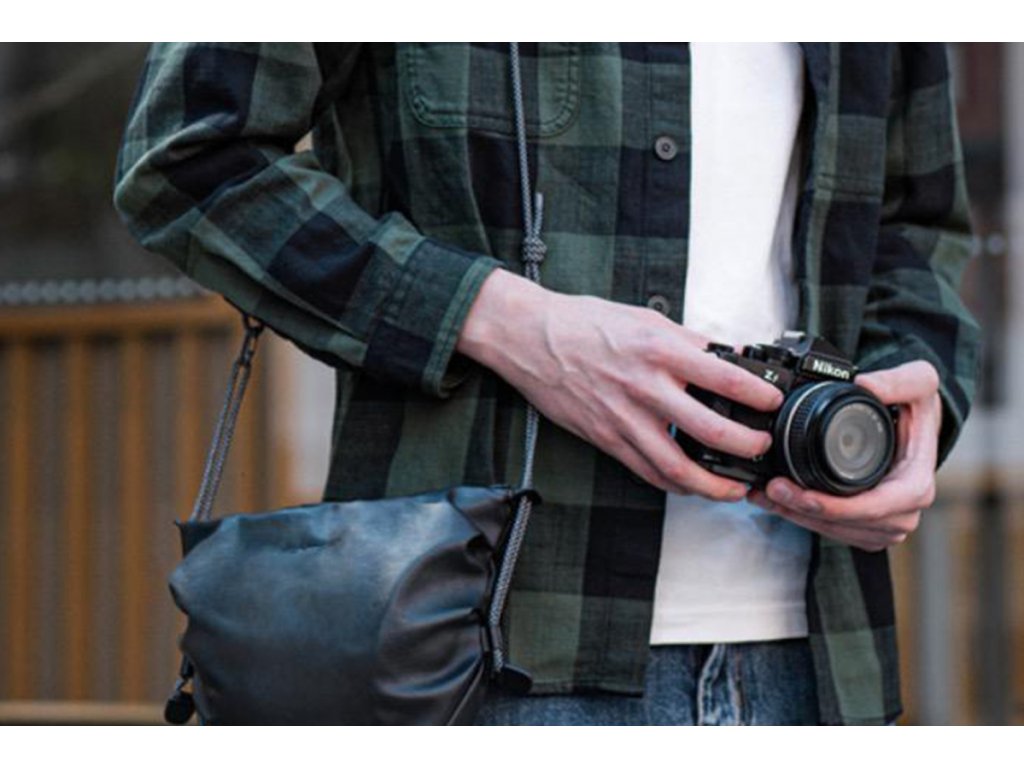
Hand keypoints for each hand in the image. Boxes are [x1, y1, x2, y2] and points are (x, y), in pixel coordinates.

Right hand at [456, 269, 782, 500]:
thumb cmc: (584, 323)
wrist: (530, 337)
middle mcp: (644, 387)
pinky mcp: (605, 437)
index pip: (722, 378)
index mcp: (659, 350)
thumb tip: (728, 356)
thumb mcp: (644, 319)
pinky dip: (673, 483)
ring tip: (734, 489)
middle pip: (708, 430)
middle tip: (760, 450)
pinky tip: (689, 485)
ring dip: (711, 485)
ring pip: (676, 465)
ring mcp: (623, 417)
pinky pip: (645, 470)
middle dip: (744, 447)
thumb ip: (687, 341)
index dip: (757, 395)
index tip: (772, 403)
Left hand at [748, 359, 941, 550]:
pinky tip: (777, 501)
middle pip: (847, 523)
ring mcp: (886, 523)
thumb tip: (866, 384)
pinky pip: (832, 531)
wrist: (914, 423)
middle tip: (770, 489)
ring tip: (764, 494)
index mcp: (915, 485)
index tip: (797, 492)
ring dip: (797, 516)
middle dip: (804, 510)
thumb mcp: (919, 382)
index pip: (872, 508)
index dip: (833, 506)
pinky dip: (802, 518)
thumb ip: (900, 381)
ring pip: (835, 531)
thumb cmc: (917, 406)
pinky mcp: (867, 527)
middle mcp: (904, 511)